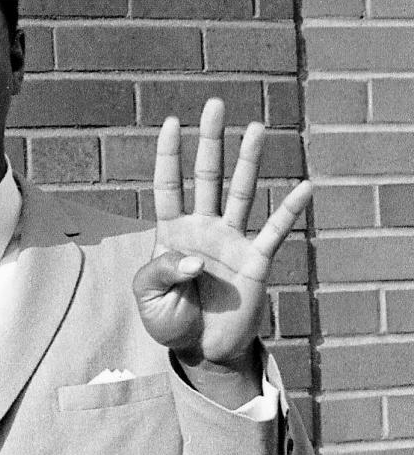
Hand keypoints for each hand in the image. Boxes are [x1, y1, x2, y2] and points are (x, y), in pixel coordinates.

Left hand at [133, 98, 311, 406]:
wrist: (200, 351)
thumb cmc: (170, 320)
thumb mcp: (149, 299)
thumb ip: (161, 273)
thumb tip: (196, 258)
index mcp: (172, 233)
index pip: (168, 186)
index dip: (169, 155)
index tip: (172, 122)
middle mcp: (203, 228)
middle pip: (207, 176)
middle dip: (211, 141)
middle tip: (214, 104)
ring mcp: (231, 241)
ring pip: (241, 192)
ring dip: (249, 161)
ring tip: (257, 127)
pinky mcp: (255, 261)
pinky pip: (275, 232)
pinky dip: (289, 212)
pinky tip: (305, 188)